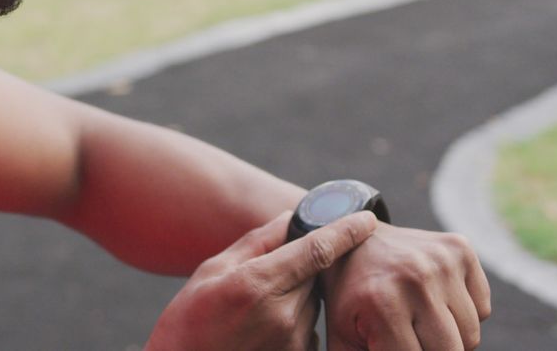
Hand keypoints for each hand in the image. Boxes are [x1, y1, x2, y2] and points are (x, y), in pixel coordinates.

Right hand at [146, 211, 378, 350]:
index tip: (368, 218)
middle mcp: (281, 316)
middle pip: (316, 275)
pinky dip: (295, 322)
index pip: (317, 250)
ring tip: (258, 309)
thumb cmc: (188, 321)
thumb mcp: (212, 270)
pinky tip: (263, 330)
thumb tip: (291, 218)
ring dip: (297, 297)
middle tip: (271, 276)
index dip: (346, 231)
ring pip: (313, 302)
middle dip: (303, 268)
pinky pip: (310, 330)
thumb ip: (257, 242)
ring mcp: (292, 343)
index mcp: (257, 285)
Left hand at [322, 225, 491, 349]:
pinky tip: (434, 302)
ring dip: (449, 339)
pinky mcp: (460, 249)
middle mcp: (415, 278)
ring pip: (470, 334)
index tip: (398, 350)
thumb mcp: (344, 342)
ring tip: (420, 326)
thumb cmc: (349, 302)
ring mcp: (441, 261)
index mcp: (382, 303)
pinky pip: (482, 308)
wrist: (353, 244)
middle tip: (412, 342)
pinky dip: (464, 314)